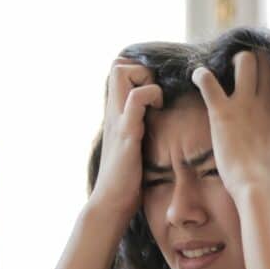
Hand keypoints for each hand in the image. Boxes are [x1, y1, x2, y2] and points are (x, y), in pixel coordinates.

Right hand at [88, 58, 162, 220]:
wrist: (110, 204)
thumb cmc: (125, 181)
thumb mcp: (131, 147)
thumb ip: (137, 131)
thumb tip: (156, 125)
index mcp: (115, 115)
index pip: (118, 71)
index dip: (138, 71)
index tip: (154, 90)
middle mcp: (112, 112)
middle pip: (117, 65)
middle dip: (141, 69)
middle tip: (155, 93)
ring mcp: (118, 120)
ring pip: (121, 73)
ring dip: (145, 79)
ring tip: (156, 101)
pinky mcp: (126, 133)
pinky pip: (136, 99)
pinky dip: (151, 95)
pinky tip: (158, 111)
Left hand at [191, 50, 269, 200]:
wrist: (262, 187)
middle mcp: (268, 100)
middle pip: (268, 61)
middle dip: (257, 60)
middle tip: (246, 70)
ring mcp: (245, 103)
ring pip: (245, 60)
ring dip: (234, 61)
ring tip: (226, 69)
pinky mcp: (222, 112)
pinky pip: (208, 81)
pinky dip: (200, 75)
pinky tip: (197, 76)